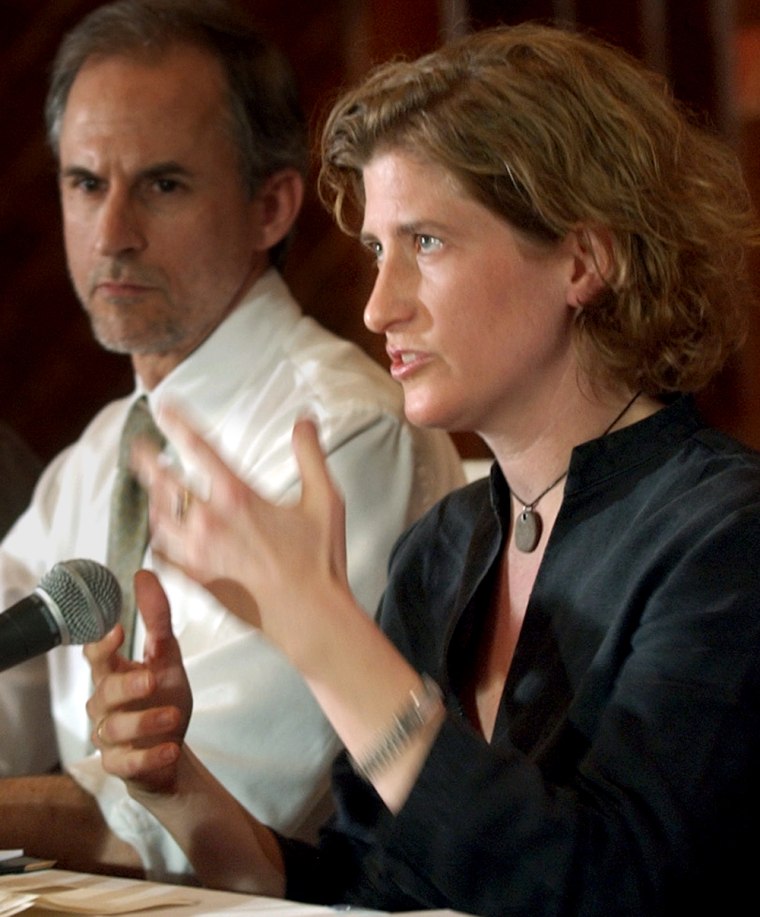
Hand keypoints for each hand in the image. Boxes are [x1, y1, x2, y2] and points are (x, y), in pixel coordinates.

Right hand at [85, 570, 191, 794]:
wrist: (170, 752)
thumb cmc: (162, 697)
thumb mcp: (168, 657)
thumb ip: (157, 619)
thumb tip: (144, 574)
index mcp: (113, 675)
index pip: (96, 658)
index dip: (102, 645)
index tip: (118, 630)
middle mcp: (105, 706)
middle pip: (104, 693)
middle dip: (126, 685)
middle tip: (152, 678)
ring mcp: (110, 738)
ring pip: (115, 729)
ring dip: (145, 721)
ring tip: (173, 715)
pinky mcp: (121, 766)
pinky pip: (128, 763)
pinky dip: (149, 756)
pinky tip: (171, 749)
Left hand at [130, 404, 348, 665]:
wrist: (311, 618)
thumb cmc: (319, 561)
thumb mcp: (325, 500)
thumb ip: (310, 455)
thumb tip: (304, 421)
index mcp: (238, 496)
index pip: (199, 448)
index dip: (177, 424)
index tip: (164, 409)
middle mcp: (210, 522)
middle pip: (164, 482)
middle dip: (148, 461)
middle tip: (140, 450)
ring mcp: (199, 554)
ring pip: (159, 519)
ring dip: (153, 501)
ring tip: (152, 491)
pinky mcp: (198, 581)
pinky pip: (163, 556)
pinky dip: (158, 541)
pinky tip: (160, 536)